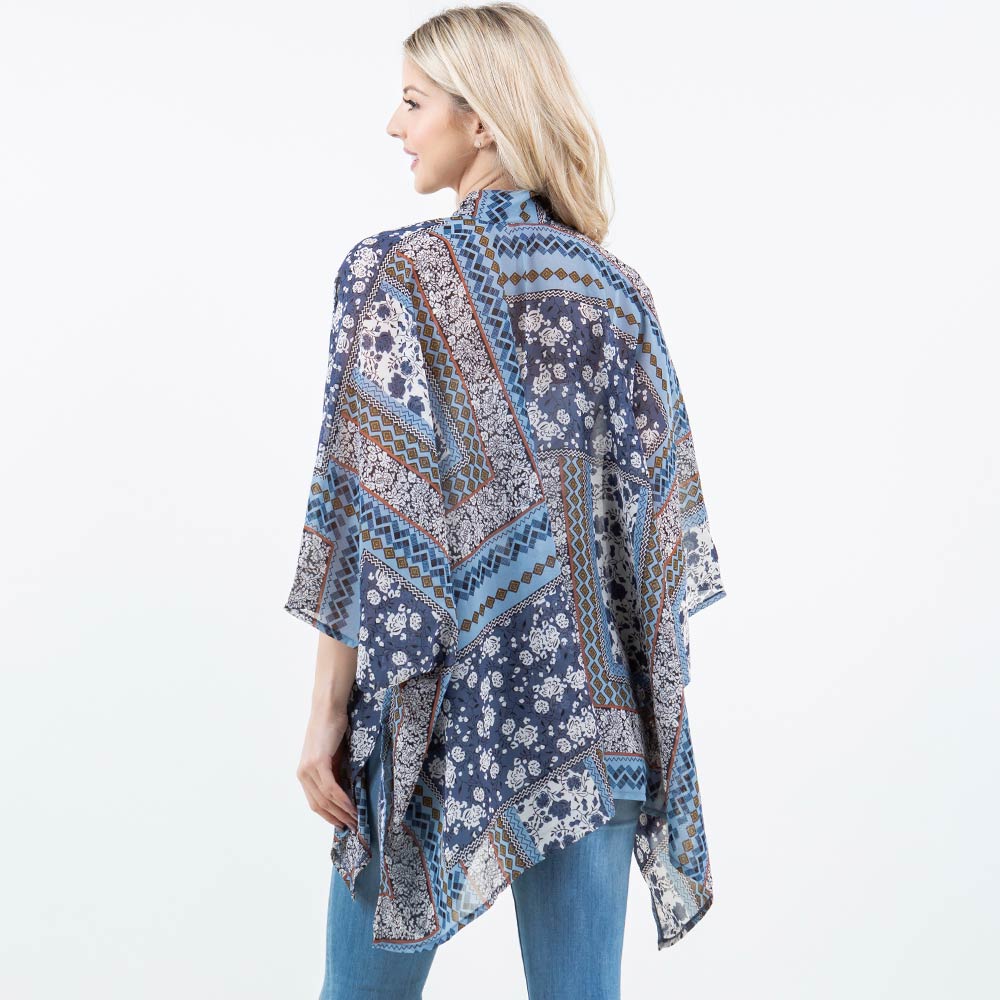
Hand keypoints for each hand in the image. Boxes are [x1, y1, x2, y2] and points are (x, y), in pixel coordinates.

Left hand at [297, 707, 358, 831]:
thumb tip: (346, 795)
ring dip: (342, 812)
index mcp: (303, 774)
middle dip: (337, 819)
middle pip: (319, 805)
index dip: (329, 817)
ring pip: (325, 799)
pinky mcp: (318, 763)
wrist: (328, 709)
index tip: (344, 825)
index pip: (315, 803)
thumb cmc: (332, 729)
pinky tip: (352, 807)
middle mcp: (302, 774)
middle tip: (354, 827)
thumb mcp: (332, 757)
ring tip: (356, 820)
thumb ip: (334, 775)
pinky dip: (342, 800)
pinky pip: (330, 788)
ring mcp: (308, 769)